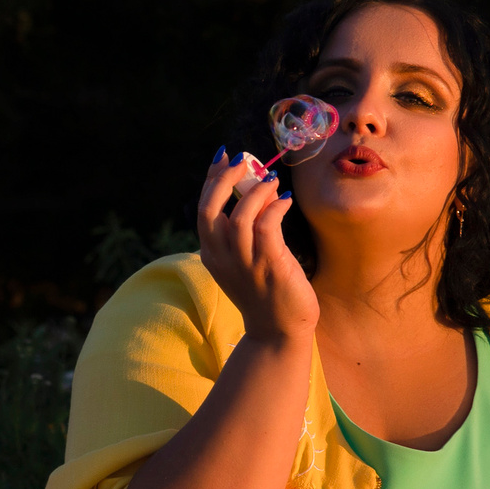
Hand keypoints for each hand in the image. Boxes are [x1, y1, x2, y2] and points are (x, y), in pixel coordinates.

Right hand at [195, 149, 316, 341]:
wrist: (279, 331)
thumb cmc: (267, 293)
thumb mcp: (246, 260)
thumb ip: (246, 230)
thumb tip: (258, 189)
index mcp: (211, 255)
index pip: (203, 209)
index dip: (211, 179)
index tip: (224, 157)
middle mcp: (221, 257)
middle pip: (210, 209)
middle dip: (224, 179)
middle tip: (243, 160)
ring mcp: (244, 262)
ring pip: (240, 216)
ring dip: (256, 192)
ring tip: (272, 181)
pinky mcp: (269, 265)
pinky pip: (267, 226)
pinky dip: (275, 207)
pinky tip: (286, 200)